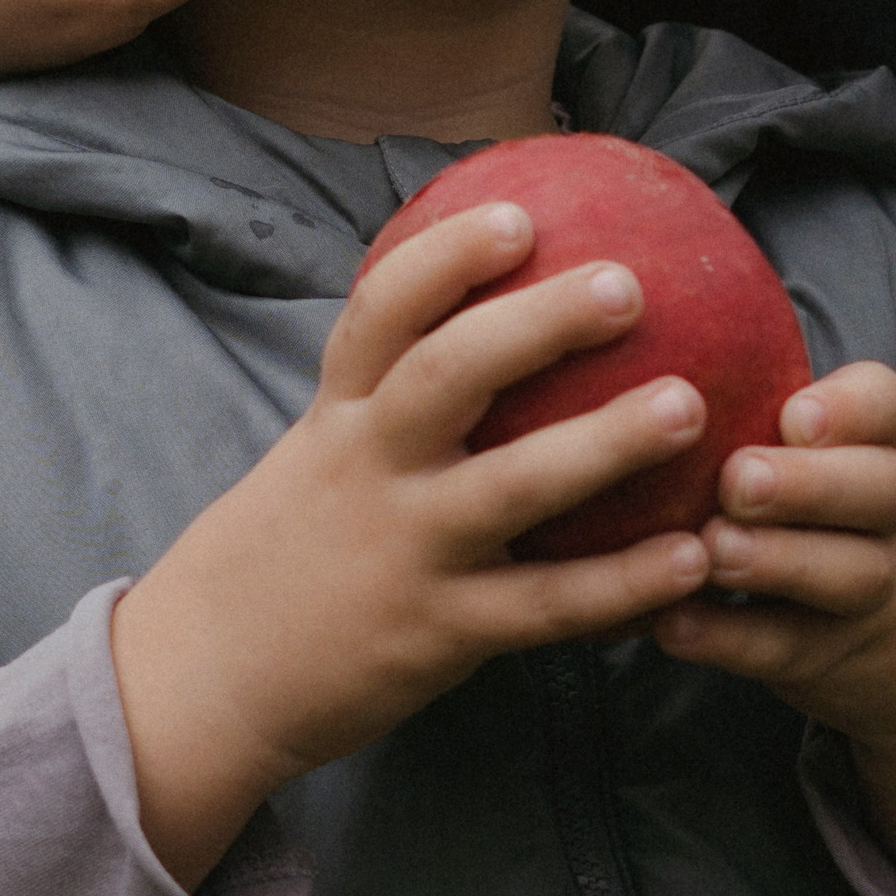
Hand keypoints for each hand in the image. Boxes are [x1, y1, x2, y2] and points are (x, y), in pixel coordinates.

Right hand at [109, 202, 712, 885]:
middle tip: (627, 285)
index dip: (448, 257)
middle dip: (538, 323)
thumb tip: (493, 322)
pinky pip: (546, 606)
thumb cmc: (286, 553)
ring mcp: (405, 550)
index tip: (519, 214)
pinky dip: (623, 583)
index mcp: (339, 416)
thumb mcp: (315, 454)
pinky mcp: (438, 633)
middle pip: (448, 375)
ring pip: (511, 487)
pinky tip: (693, 559)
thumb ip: (388, 398)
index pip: (381, 312)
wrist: (202, 681)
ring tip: (689, 408)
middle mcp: (369, 470)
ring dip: (605, 444)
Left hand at [652, 365, 895, 895]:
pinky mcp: (826, 654)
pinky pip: (786, 648)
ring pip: (847, 573)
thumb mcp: (824, 449)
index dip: (847, 409)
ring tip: (709, 549)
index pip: (885, 406)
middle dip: (808, 484)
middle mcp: (887, 512)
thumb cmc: (823, 504)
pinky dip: (728, 639)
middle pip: (878, 489)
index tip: (792, 414)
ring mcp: (867, 587)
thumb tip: (622, 306)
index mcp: (878, 443)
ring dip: (776, 561)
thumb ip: (752, 400)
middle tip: (736, 480)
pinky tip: (672, 622)